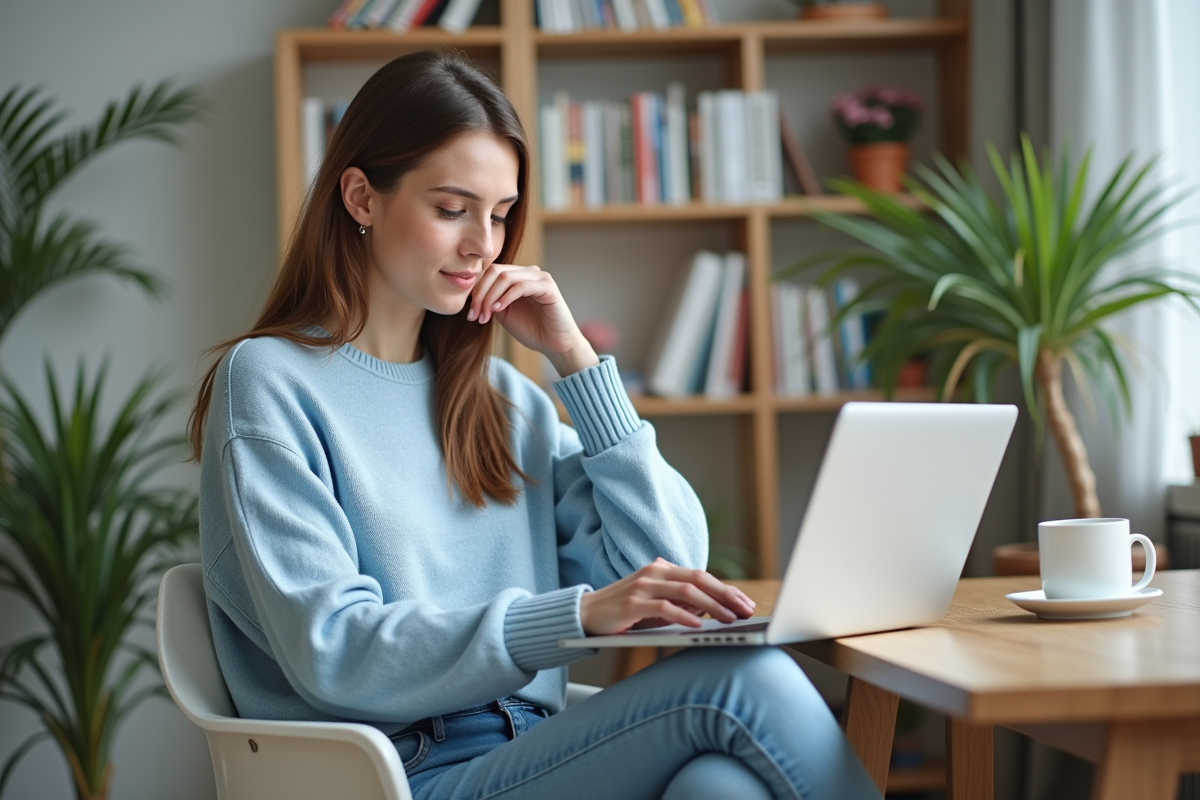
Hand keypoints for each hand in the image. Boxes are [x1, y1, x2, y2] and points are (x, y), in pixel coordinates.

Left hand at [466, 263, 598, 376]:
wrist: (554, 344)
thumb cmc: (531, 329)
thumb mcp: (503, 313)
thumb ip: (490, 300)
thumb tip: (470, 294)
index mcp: (518, 276)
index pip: (490, 273)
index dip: (476, 291)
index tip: (471, 314)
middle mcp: (528, 272)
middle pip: (495, 271)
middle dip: (481, 294)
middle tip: (475, 315)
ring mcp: (539, 277)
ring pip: (505, 277)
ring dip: (490, 297)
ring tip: (486, 315)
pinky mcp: (548, 286)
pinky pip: (521, 286)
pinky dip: (506, 297)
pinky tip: (498, 309)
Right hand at [579, 558, 756, 635]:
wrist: (585, 614)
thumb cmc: (624, 611)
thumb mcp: (655, 604)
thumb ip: (679, 602)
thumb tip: (709, 608)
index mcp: (662, 570)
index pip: (701, 575)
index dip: (726, 589)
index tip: (745, 603)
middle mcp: (654, 573)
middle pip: (699, 579)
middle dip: (726, 594)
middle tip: (745, 609)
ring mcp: (643, 586)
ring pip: (686, 591)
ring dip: (711, 606)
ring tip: (728, 618)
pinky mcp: (632, 603)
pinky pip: (664, 607)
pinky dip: (683, 615)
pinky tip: (698, 624)